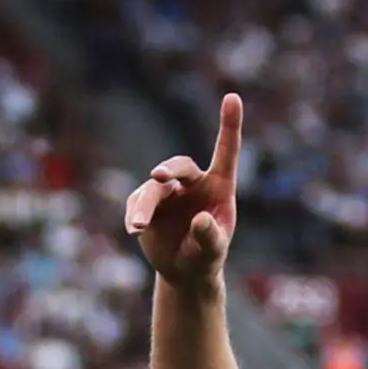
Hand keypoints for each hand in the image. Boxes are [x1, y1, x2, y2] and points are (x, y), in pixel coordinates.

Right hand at [126, 94, 242, 282]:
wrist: (183, 271)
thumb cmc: (205, 257)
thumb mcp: (211, 253)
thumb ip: (209, 237)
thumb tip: (202, 219)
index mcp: (218, 187)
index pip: (225, 152)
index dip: (229, 125)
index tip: (233, 97)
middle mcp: (192, 183)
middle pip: (180, 166)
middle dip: (170, 169)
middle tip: (159, 176)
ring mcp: (167, 191)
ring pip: (152, 190)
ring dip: (145, 207)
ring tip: (140, 227)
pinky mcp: (146, 203)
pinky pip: (136, 205)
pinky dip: (135, 216)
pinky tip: (135, 231)